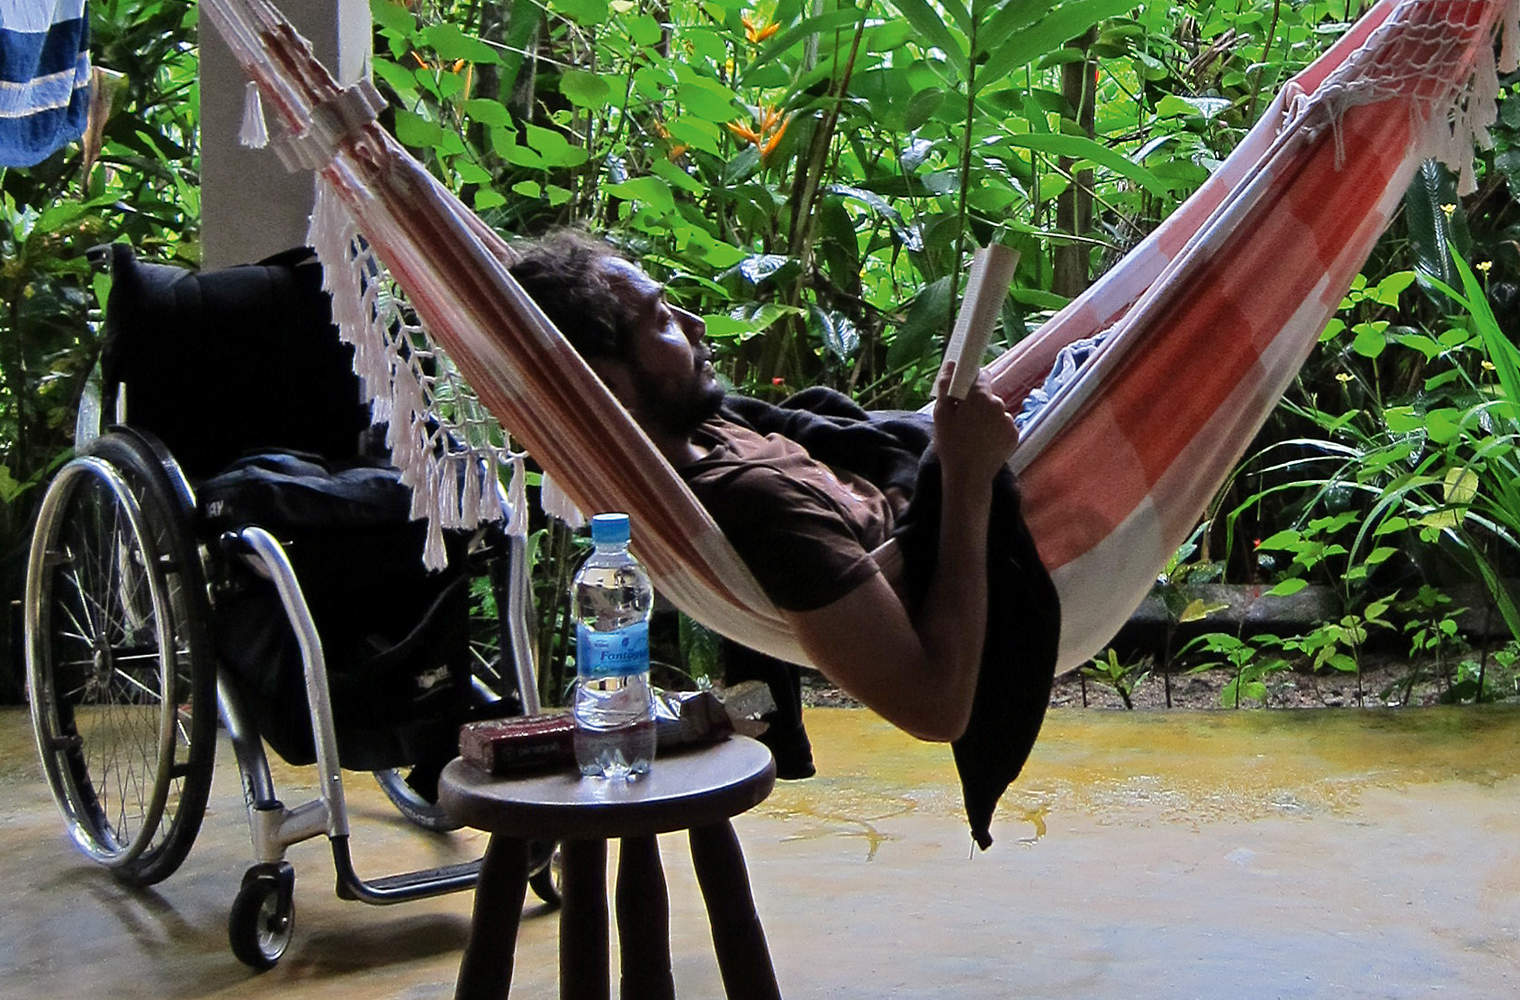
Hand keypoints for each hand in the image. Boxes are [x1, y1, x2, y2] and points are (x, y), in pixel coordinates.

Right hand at [932, 361, 1017, 485]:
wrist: (969, 476)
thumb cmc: (951, 446)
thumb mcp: (941, 415)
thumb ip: (946, 386)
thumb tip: (951, 365)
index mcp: (980, 397)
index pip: (979, 376)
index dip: (970, 384)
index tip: (962, 395)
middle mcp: (999, 405)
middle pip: (987, 395)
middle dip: (976, 403)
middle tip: (962, 421)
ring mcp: (1008, 420)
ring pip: (995, 411)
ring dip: (986, 418)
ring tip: (972, 435)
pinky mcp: (1015, 434)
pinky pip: (1003, 425)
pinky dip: (995, 431)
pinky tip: (983, 442)